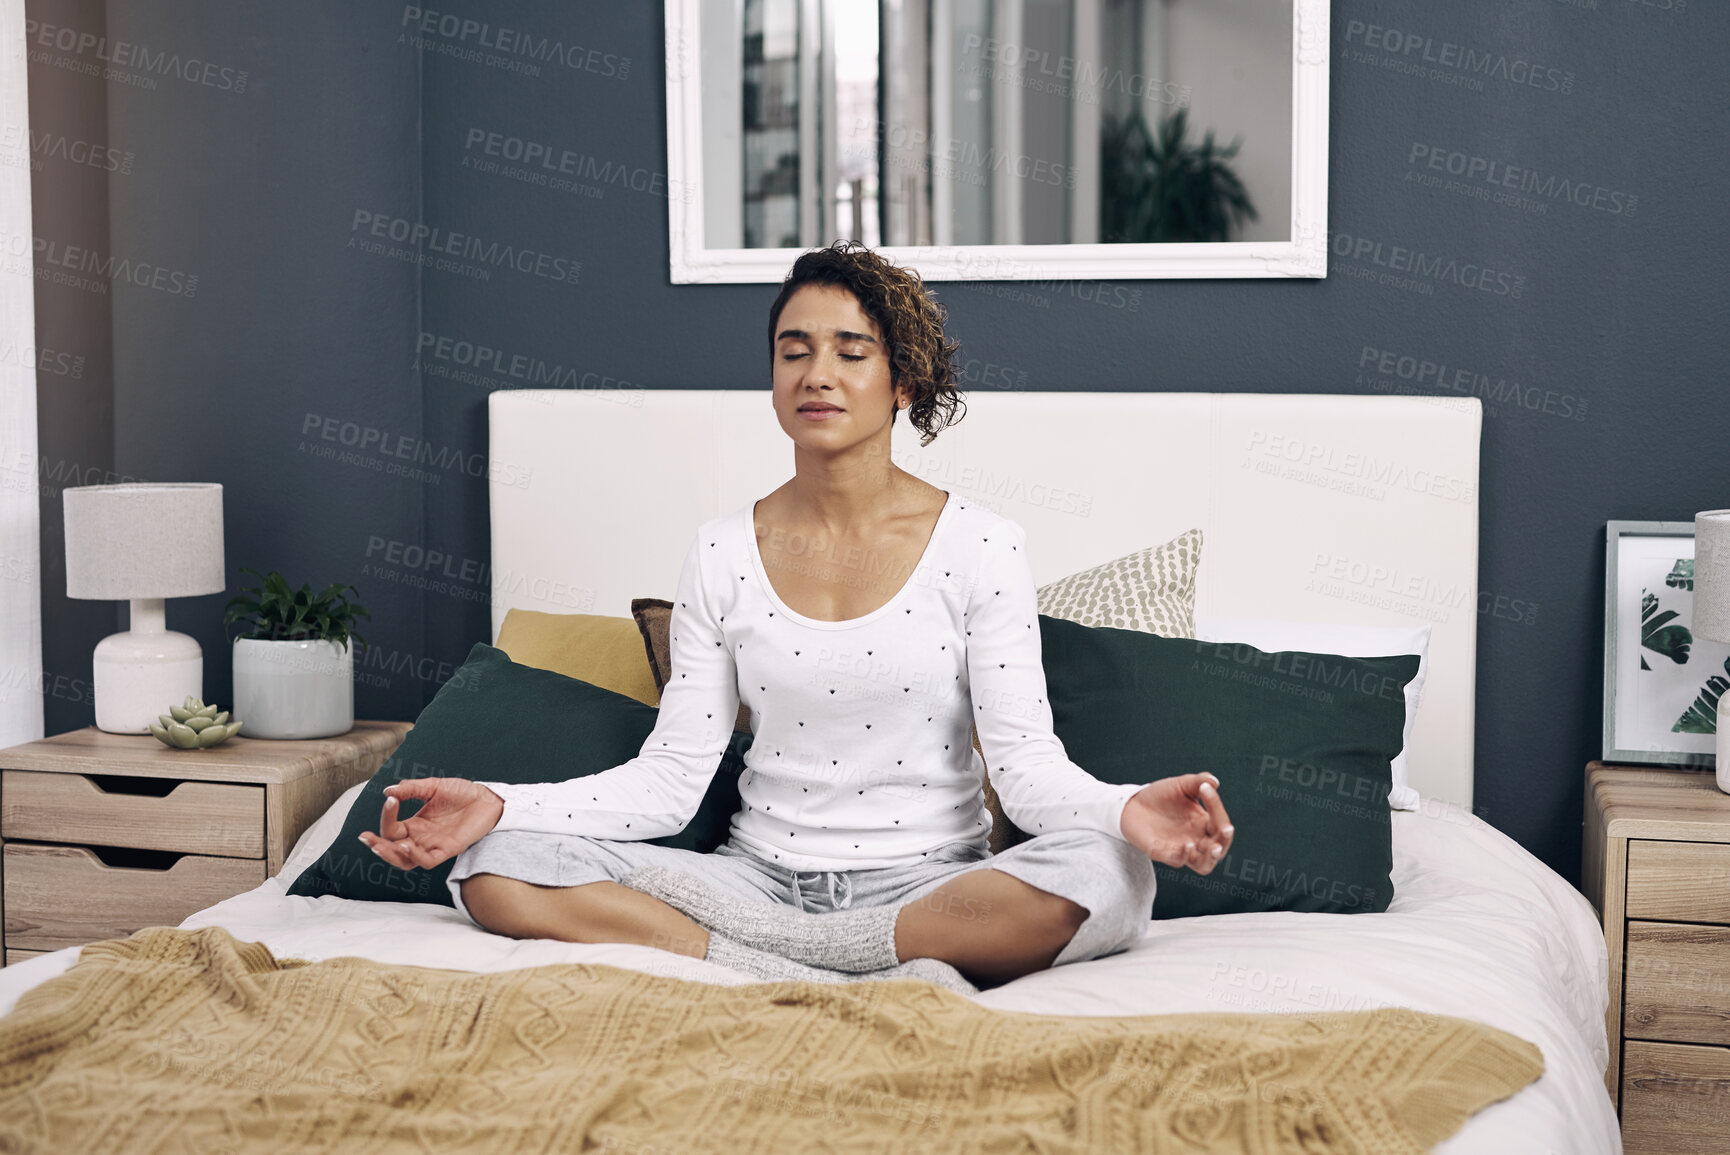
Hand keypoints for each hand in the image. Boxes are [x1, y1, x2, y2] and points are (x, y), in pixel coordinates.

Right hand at [357, 778, 504, 871]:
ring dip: (390, 855)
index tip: (389, 800)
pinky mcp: (448, 850)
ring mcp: (433, 846)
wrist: (488, 798)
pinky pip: (427, 861)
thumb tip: (388, 791)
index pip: (391, 828)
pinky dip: (414, 856)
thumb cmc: (462, 793)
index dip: (386, 817)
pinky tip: (405, 845)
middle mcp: (421, 838)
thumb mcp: (434, 786)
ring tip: (380, 845)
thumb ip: (411, 789)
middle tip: (365, 837)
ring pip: (405, 861)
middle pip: (392, 850)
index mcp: (415, 825)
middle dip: (376, 845)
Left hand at [1119, 773, 1234, 873]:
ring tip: (1212, 847)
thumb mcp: (1181, 785)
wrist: (1132, 804)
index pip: (1220, 822)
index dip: (1217, 807)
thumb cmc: (1161, 796)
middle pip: (1219, 849)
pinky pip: (1178, 861)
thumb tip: (1214, 782)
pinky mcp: (1163, 853)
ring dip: (1209, 857)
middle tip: (1226, 829)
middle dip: (1225, 841)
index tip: (1205, 788)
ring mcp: (1181, 849)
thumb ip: (1198, 781)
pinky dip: (1184, 856)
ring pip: (1204, 865)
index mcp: (1204, 824)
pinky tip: (1187, 845)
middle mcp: (1197, 839)